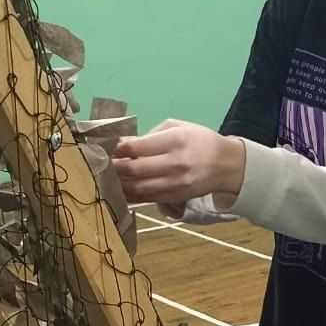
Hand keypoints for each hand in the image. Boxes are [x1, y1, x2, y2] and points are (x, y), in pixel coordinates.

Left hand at [112, 121, 245, 203]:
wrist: (227, 165)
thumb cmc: (199, 140)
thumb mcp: (178, 127)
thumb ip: (150, 135)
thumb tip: (123, 144)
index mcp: (175, 140)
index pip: (136, 147)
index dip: (115, 148)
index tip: (103, 147)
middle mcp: (175, 163)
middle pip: (134, 170)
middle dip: (112, 168)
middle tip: (98, 164)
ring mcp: (175, 184)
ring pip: (137, 188)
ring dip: (118, 184)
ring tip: (105, 178)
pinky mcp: (175, 197)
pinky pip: (146, 198)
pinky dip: (130, 195)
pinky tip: (120, 189)